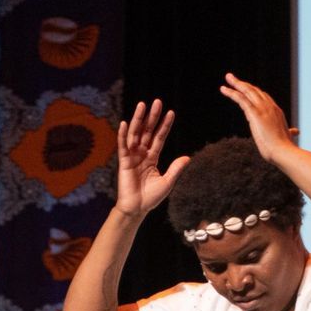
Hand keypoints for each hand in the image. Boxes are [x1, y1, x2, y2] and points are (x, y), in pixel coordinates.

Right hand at [114, 99, 189, 216]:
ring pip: (135, 134)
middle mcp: (142, 154)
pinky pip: (123, 146)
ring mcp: (132, 157)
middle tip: (157, 101)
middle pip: (148, 131)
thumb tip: (188, 157)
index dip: (165, 125)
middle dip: (152, 117)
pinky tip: (124, 123)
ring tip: (142, 105)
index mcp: (152, 158)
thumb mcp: (167, 182)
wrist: (137, 209)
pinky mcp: (124, 162)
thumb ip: (175, 169)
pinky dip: (123, 135)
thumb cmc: (151, 198)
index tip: (171, 112)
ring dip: (138, 120)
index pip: (159, 138)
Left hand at [219, 74, 296, 162]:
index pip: (264, 97)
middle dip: (244, 84)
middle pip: (255, 90)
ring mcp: (263, 109)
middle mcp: (270, 106)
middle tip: (233, 78)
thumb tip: (295, 132)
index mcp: (276, 111)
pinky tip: (224, 89)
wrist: (284, 152)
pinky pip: (241, 99)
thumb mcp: (287, 137)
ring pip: (248, 91)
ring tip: (228, 77)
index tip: (245, 88)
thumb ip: (289, 132)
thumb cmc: (285, 148)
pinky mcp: (255, 114)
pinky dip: (232, 92)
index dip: (254, 92)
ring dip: (236, 83)